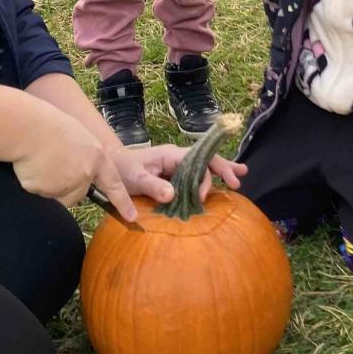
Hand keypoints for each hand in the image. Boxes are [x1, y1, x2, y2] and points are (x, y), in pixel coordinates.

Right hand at [12, 103, 132, 212]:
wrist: (28, 129)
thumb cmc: (50, 126)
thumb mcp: (79, 137)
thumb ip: (85, 158)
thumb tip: (80, 174)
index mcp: (96, 157)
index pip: (113, 183)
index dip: (122, 201)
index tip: (132, 216)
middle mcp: (84, 174)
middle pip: (78, 193)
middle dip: (66, 185)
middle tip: (53, 162)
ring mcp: (66, 185)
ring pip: (58, 195)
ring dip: (49, 185)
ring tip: (41, 161)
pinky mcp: (47, 192)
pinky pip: (41, 194)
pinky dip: (35, 184)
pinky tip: (32, 166)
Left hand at [111, 143, 247, 204]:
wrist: (111, 166)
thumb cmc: (122, 171)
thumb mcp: (135, 179)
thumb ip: (153, 186)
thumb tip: (173, 194)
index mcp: (172, 155)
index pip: (198, 161)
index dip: (205, 178)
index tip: (202, 198)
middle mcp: (178, 157)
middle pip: (207, 161)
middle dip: (223, 170)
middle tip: (236, 184)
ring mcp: (177, 165)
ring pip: (205, 165)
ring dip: (222, 170)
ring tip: (241, 175)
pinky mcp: (174, 174)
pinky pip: (196, 174)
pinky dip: (211, 177)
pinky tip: (223, 181)